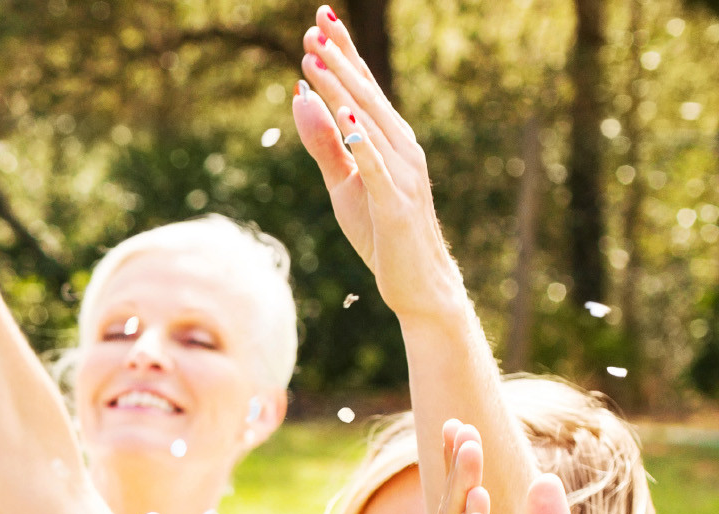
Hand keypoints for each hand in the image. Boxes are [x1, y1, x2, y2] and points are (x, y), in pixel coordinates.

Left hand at [292, 6, 464, 320]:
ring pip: (367, 122)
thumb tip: (301, 99)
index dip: (343, 55)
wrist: (417, 283)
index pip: (362, 89)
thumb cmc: (382, 232)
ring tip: (317, 59)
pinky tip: (344, 116)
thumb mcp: (344, 184)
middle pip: (365, 95)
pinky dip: (360, 139)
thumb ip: (324, 145)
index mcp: (388, 141)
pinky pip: (376, 165)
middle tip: (315, 24)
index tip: (320, 21)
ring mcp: (402, 173)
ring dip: (342, 90)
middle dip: (340, 59)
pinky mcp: (396, 202)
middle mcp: (401, 147)